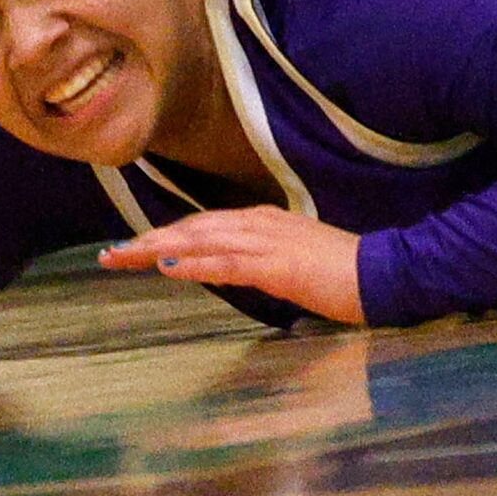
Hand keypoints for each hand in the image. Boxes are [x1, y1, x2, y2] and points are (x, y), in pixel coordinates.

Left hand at [98, 207, 366, 325]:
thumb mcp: (294, 263)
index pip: (203, 226)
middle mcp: (259, 224)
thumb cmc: (346, 273)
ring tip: (124, 257)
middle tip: (111, 254)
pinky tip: (167, 269)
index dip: (166, 235)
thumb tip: (230, 271)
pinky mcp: (277, 265)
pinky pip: (227, 263)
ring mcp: (268, 242)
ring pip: (200, 241)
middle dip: (149, 240)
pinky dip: (194, 264)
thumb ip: (260, 262)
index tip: (133, 248)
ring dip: (158, 248)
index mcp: (262, 221)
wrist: (385, 274)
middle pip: (192, 229)